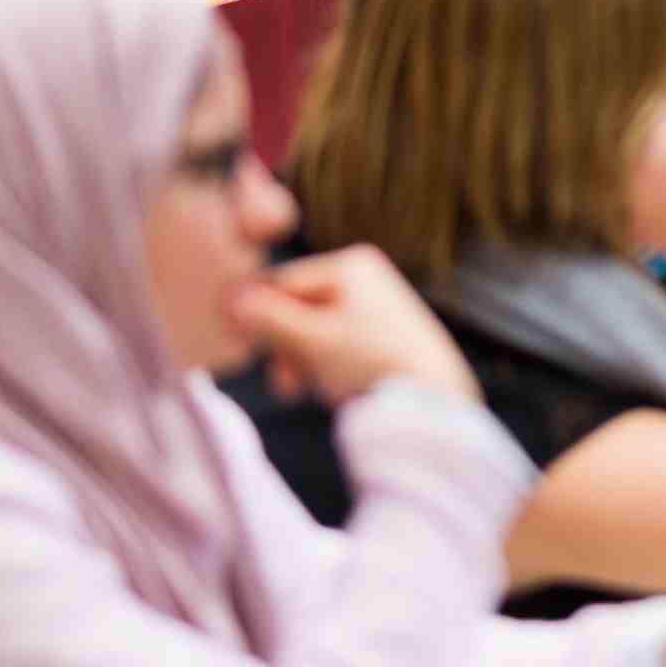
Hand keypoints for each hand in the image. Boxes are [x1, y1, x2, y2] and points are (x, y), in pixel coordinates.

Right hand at [228, 245, 479, 408]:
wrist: (437, 402)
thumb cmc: (374, 363)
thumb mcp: (313, 340)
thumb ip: (268, 318)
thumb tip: (229, 299)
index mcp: (351, 264)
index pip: (282, 282)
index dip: (255, 313)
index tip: (236, 344)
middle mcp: (365, 278)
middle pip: (298, 308)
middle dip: (285, 346)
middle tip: (286, 383)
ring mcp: (375, 308)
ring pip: (314, 332)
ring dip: (303, 361)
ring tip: (311, 390)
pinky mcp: (382, 338)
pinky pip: (335, 347)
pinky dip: (325, 368)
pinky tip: (332, 391)